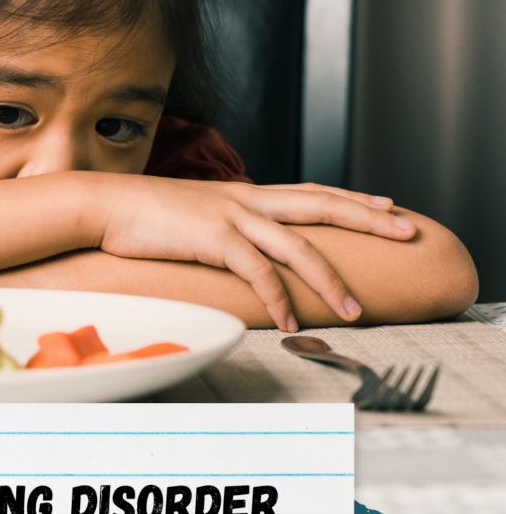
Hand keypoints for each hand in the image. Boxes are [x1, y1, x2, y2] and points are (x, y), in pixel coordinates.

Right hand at [97, 177, 416, 330]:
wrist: (104, 205)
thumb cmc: (140, 215)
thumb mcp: (191, 214)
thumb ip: (219, 225)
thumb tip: (233, 244)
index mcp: (244, 193)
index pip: (311, 191)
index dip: (352, 197)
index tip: (387, 204)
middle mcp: (247, 200)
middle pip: (323, 205)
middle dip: (370, 218)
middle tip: (409, 231)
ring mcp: (232, 217)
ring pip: (299, 246)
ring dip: (330, 280)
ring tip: (353, 310)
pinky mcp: (213, 239)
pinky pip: (257, 272)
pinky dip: (278, 299)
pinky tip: (291, 322)